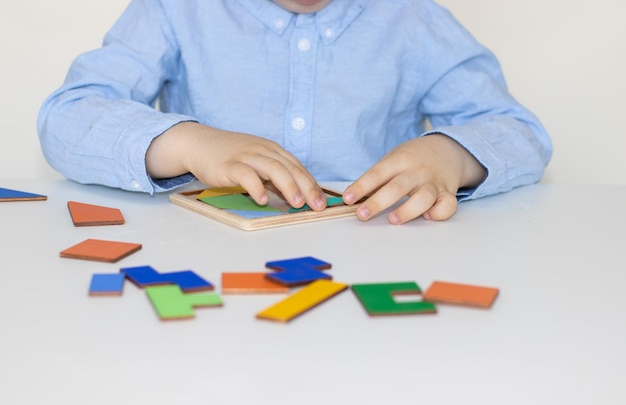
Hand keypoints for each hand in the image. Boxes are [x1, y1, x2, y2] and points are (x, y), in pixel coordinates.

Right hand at [146, 122, 326, 209]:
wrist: (199, 144)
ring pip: (273, 169)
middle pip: (290, 168)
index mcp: (272, 150)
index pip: (297, 167)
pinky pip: (246, 175)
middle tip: (317, 206)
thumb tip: (296, 196)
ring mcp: (246, 156)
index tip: (322, 202)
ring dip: (288, 187)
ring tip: (297, 203)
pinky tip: (262, 200)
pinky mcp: (229, 165)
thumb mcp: (257, 163)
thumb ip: (274, 178)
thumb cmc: (230, 156)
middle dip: (307, 187)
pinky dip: (256, 187)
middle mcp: (262, 150)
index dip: (312, 184)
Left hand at [342, 134, 485, 223]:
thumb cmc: (413, 158)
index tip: (348, 199)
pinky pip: (447, 206)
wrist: (447, 150)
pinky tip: (427, 216)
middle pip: (398, 187)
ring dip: (408, 210)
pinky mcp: (447, 193)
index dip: (361, 187)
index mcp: (400, 160)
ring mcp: (433, 183)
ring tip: (393, 219)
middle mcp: (417, 172)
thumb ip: (377, 177)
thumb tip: (353, 199)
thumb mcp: (393, 159)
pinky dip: (438, 213)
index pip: (377, 173)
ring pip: (424, 198)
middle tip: (362, 215)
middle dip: (378, 202)